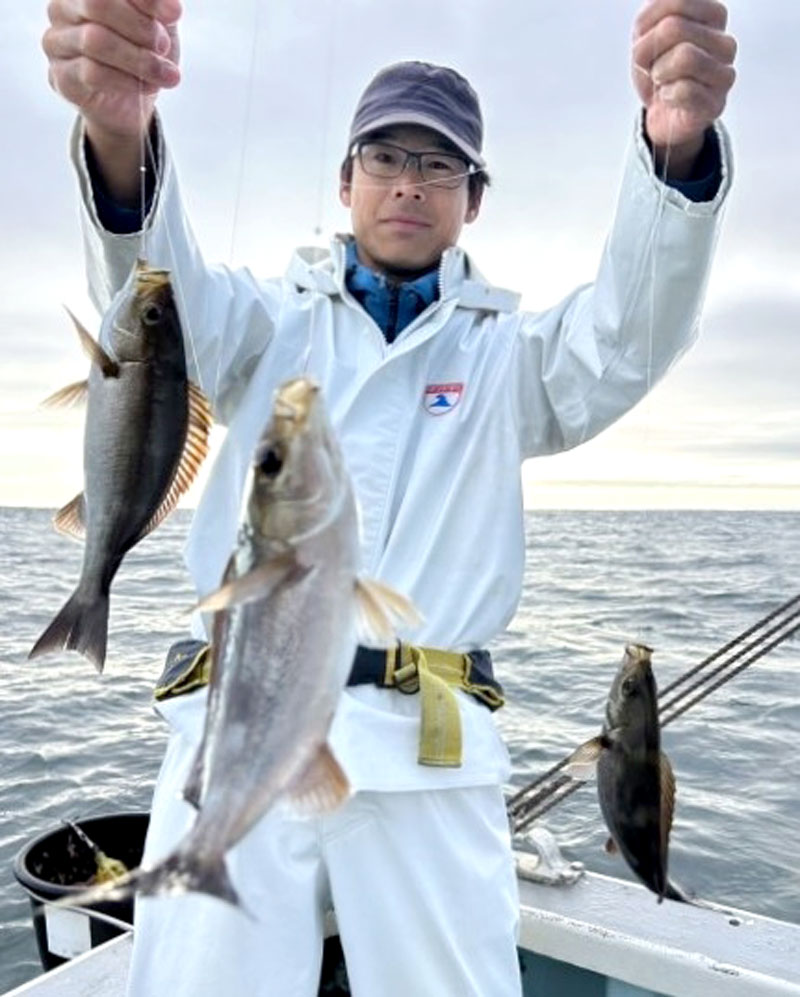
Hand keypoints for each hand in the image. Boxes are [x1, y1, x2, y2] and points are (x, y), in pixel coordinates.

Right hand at [43, 0, 181, 140]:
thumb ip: (158, 8)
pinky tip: (147, 87)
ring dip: (139, 59)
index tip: (174, 14)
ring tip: (166, 74)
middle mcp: (62, 7)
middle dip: (139, 26)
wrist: (133, 104)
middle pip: (96, 3)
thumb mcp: (159, 25)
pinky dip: (127, 81)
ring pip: (95, 41)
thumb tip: (172, 8)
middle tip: (163, 47)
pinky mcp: (60, 76)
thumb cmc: (143, 54)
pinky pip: (93, 73)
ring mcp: (56, 42)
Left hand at [632, 0, 736, 175]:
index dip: (646, 23)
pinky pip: (685, 90)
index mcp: (713, 15)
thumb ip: (654, 11)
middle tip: (649, 65)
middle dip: (645, 50)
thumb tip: (663, 10)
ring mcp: (725, 73)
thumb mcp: (646, 32)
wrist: (660, 112)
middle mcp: (725, 42)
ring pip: (685, 56)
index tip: (645, 39)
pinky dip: (667, 95)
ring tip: (661, 80)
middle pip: (674, 27)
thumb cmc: (656, 67)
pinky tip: (669, 97)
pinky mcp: (716, 103)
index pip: (677, 1)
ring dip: (659, 72)